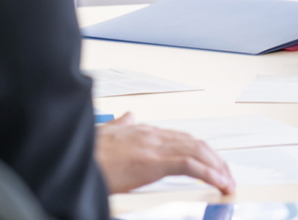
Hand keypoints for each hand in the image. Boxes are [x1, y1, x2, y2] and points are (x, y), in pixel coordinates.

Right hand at [94, 113, 234, 194]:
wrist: (70, 158)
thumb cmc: (85, 152)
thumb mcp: (105, 132)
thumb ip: (120, 124)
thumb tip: (128, 115)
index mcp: (143, 130)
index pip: (182, 138)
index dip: (201, 151)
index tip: (212, 163)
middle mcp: (153, 135)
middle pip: (195, 143)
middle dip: (216, 159)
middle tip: (227, 175)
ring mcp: (154, 146)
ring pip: (197, 151)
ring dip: (217, 167)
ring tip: (227, 181)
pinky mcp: (153, 162)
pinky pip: (190, 165)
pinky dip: (208, 173)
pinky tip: (218, 182)